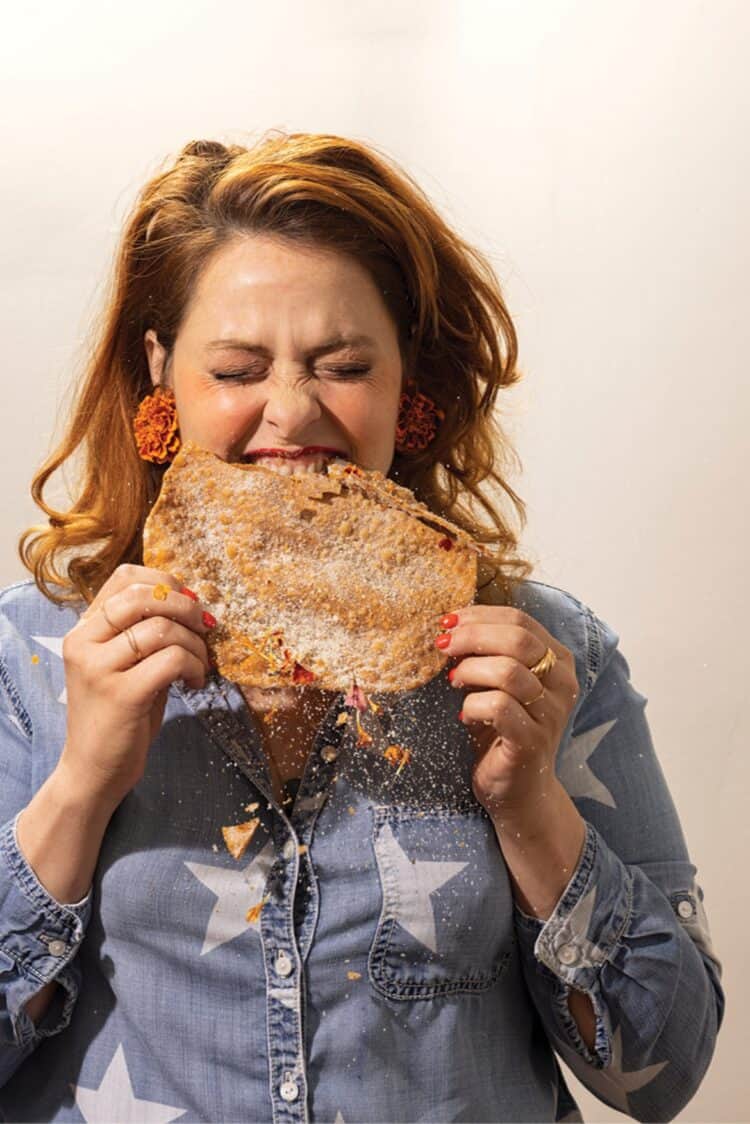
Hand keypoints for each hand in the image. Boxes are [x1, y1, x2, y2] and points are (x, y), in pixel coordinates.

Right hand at [59, 564, 214, 805]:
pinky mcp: (121, 694)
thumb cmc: (118, 715)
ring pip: (162, 628)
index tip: (189, 602)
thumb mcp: (125, 664)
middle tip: (205, 628)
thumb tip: (193, 603)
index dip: (166, 581)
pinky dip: (194, 667)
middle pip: (144, 596)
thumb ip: (145, 632)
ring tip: (199, 665)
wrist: (93, 770)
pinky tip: (194, 683)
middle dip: (186, 607)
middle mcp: (84, 642)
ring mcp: (99, 668)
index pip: (125, 577)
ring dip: (195, 645)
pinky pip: (172, 660)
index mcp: (84, 629)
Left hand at [436, 605, 579, 821]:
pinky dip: (473, 705)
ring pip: (509, 671)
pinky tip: (464, 714)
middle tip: (443, 646)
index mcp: (558, 661)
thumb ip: (488, 652)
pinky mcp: (532, 741)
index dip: (480, 615)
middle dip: (472, 636)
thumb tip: (451, 624)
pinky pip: (499, 708)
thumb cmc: (502, 730)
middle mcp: (563, 684)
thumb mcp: (497, 683)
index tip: (448, 621)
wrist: (518, 790)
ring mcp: (551, 714)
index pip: (521, 620)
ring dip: (470, 670)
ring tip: (453, 681)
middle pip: (518, 640)